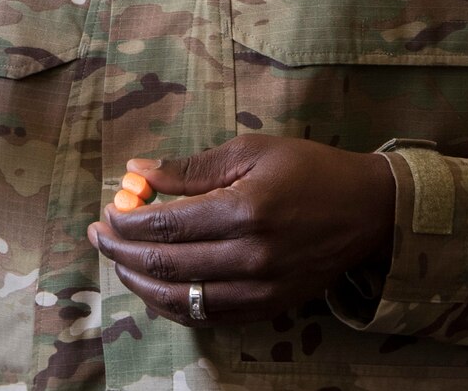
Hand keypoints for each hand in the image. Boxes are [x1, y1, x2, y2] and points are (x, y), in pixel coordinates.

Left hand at [88, 134, 395, 325]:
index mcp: (247, 210)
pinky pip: (207, 315)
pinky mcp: (268, 307)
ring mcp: (261, 288)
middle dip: (123, 250)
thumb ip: (191, 168)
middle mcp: (252, 256)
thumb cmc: (309, 170)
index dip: (129, 221)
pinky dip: (173, 304)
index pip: (169, 224)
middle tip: (100, 235)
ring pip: (182, 298)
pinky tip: (154, 286)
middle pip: (168, 263)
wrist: (368, 211)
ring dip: (141, 281)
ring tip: (118, 261)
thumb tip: (138, 172)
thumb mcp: (251, 152)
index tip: (108, 210)